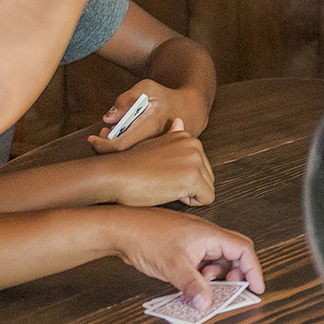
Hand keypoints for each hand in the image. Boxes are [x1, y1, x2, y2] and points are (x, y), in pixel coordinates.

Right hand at [88, 119, 215, 205]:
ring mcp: (195, 160)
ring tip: (165, 185)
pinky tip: (170, 192)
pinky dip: (190, 202)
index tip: (162, 173)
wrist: (116, 174)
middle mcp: (194, 144)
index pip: (200, 165)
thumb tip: (180, 120)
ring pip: (207, 188)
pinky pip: (206, 198)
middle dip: (189, 185)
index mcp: (186, 137)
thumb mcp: (154, 144)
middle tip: (162, 181)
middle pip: (207, 177)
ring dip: (188, 194)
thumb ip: (171, 137)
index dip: (182, 176)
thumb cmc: (131, 164)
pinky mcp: (192, 177)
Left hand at [89, 79, 208, 151]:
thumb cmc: (163, 97)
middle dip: (106, 147)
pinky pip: (136, 159)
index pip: (120, 145)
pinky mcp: (157, 158)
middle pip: (122, 156)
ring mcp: (157, 153)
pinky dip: (124, 150)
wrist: (189, 110)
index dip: (102, 145)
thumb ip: (126, 98)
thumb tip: (108, 119)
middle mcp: (155, 143)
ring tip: (112, 133)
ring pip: (128, 159)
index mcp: (152, 125)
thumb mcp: (146, 87)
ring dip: (115, 148)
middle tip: (101, 134)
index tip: (92, 139)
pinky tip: (124, 139)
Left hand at [112, 208, 261, 310]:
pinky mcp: (183, 247)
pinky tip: (193, 282)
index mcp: (209, 234)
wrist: (121, 228)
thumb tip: (207, 303)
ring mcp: (194, 240)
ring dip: (218, 275)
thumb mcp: (172, 266)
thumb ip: (193, 286)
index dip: (253, 270)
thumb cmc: (145, 237)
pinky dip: (204, 274)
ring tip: (207, 287)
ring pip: (218, 258)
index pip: (243, 250)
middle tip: (233, 289)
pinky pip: (203, 261)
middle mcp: (205, 235)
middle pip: (235, 252)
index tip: (256, 288)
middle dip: (238, 272)